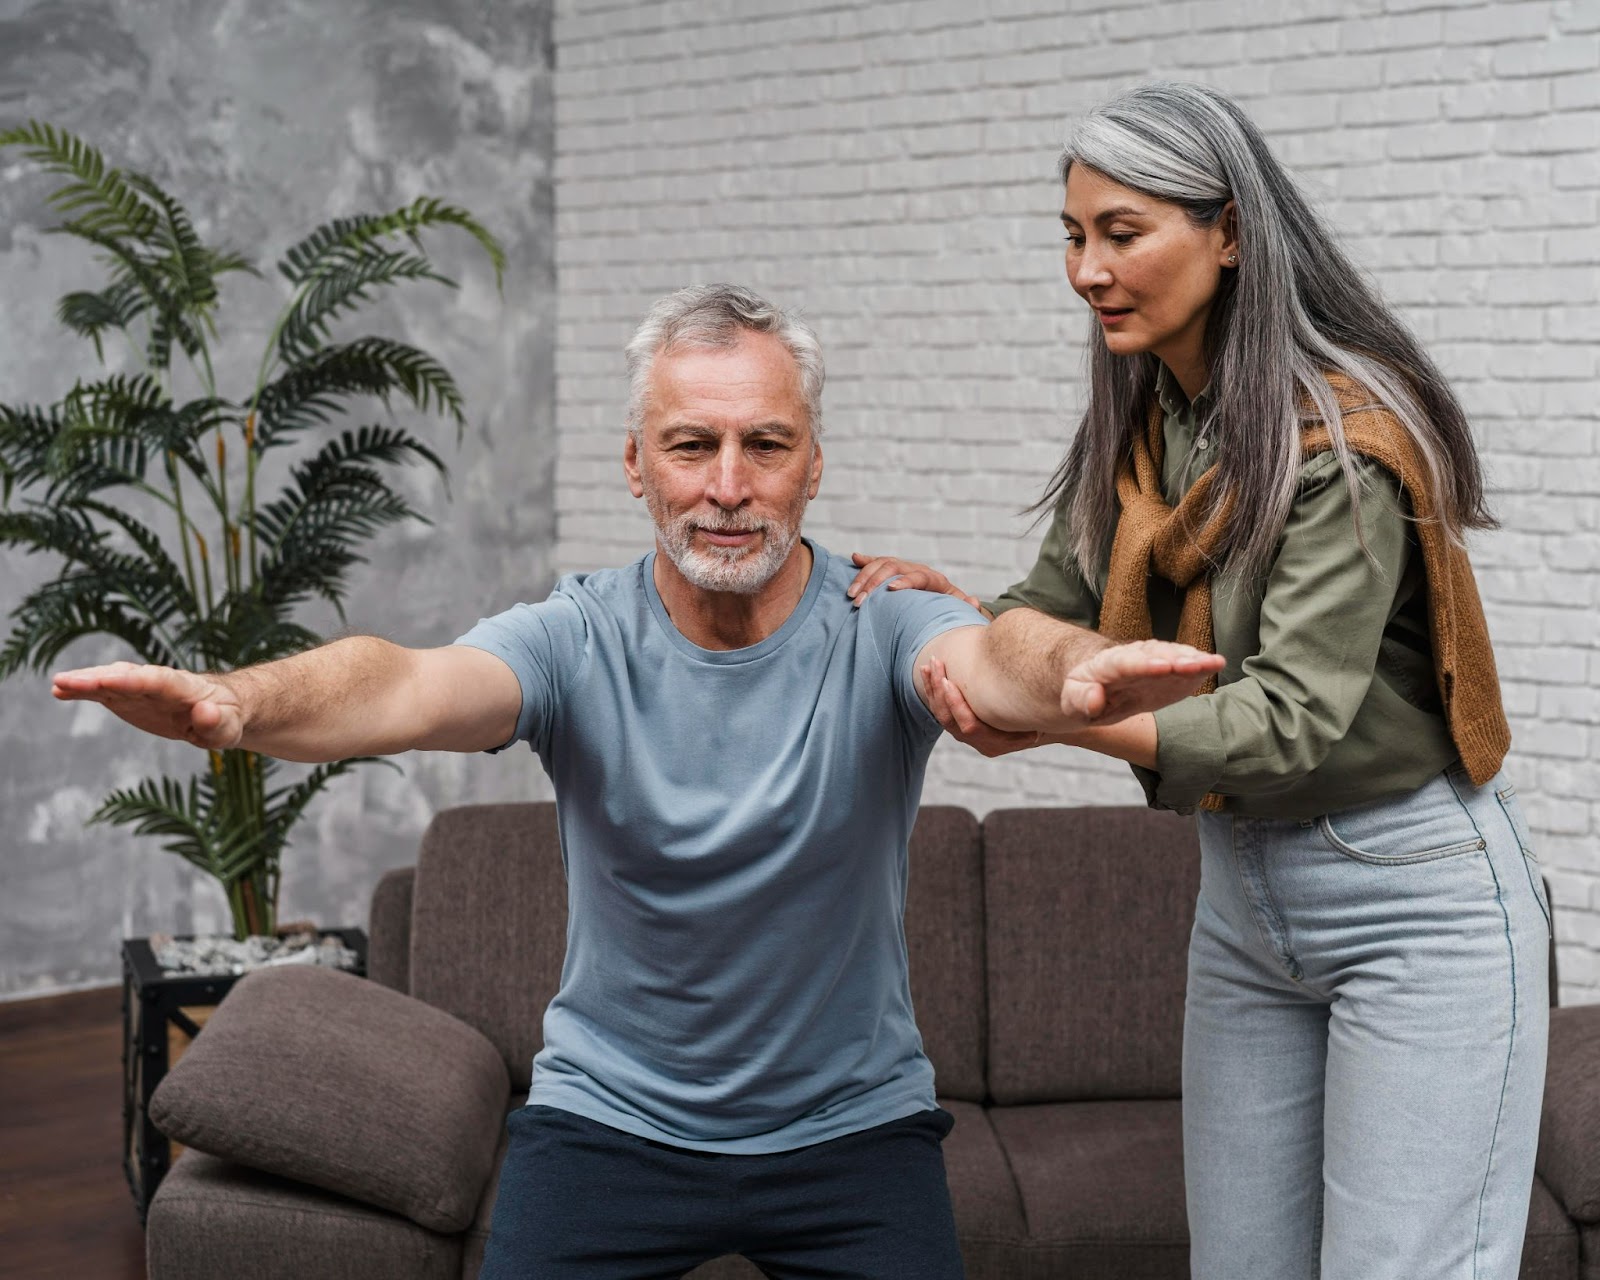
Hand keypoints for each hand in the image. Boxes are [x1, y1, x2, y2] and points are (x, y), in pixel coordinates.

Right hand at [52, 661, 244, 748]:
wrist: (221, 708)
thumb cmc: (227, 717)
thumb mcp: (229, 726)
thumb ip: (218, 722)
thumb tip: (206, 713)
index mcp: (184, 688)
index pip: (157, 680)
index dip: (133, 679)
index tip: (108, 678)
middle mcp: (158, 683)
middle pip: (127, 676)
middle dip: (99, 678)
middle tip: (67, 680)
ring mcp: (141, 689)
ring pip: (111, 681)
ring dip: (85, 682)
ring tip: (58, 685)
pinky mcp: (129, 698)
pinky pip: (103, 691)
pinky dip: (83, 690)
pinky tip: (59, 691)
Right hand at [848, 552, 984, 611]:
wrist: (944, 593)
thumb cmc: (949, 603)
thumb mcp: (958, 605)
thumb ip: (965, 605)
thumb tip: (974, 602)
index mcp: (933, 579)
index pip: (917, 576)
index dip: (905, 581)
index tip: (891, 590)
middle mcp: (916, 569)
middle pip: (893, 567)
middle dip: (874, 583)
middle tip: (859, 601)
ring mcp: (904, 567)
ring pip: (882, 564)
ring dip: (864, 577)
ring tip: (852, 594)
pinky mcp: (894, 569)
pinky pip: (878, 562)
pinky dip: (865, 561)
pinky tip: (853, 559)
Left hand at [921, 655, 1042, 757]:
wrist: (1030, 731)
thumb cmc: (1037, 723)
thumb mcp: (1037, 724)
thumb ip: (1032, 721)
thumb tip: (1035, 716)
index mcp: (992, 744)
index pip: (968, 726)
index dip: (957, 705)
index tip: (948, 682)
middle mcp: (974, 742)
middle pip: (948, 719)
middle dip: (940, 691)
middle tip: (937, 666)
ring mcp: (963, 734)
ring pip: (940, 713)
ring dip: (933, 688)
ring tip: (929, 665)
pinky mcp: (957, 724)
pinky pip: (939, 708)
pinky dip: (932, 689)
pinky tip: (927, 671)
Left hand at [1061, 640, 1223, 725]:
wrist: (1092, 686)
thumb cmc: (1080, 694)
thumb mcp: (1071, 701)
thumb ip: (1080, 699)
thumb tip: (1095, 699)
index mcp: (1106, 666)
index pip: (1125, 664)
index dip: (1143, 665)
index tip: (1161, 667)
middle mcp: (1133, 659)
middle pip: (1155, 656)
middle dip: (1175, 660)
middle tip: (1195, 664)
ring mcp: (1153, 663)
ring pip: (1173, 657)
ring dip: (1193, 660)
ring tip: (1214, 662)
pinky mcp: (1167, 673)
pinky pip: (1183, 666)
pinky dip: (1198, 666)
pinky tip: (1215, 664)